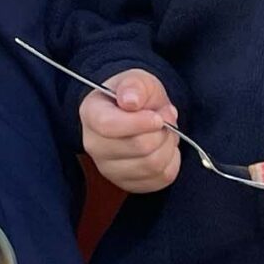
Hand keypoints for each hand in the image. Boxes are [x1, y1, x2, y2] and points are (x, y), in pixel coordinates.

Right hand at [80, 72, 180, 192]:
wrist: (137, 113)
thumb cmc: (135, 95)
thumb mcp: (136, 79)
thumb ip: (134, 86)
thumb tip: (130, 101)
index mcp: (91, 114)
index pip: (108, 126)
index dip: (139, 123)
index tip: (158, 117)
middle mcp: (94, 145)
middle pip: (138, 147)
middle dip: (161, 131)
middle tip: (166, 118)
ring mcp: (109, 169)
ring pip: (151, 165)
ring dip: (169, 146)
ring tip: (166, 132)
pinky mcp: (128, 184)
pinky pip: (161, 179)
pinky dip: (171, 162)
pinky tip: (164, 148)